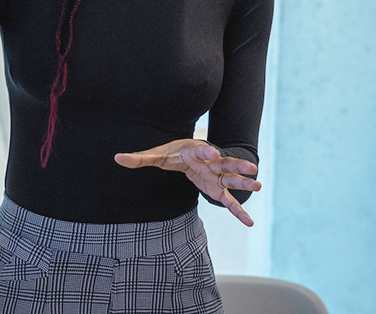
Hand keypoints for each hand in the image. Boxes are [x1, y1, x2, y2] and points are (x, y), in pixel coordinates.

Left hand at [114, 139, 260, 226]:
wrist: (188, 152)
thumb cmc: (172, 153)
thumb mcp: (156, 155)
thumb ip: (139, 158)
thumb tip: (117, 158)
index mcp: (194, 151)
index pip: (200, 151)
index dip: (206, 152)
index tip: (213, 152)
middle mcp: (209, 163)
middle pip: (224, 163)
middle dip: (236, 165)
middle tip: (251, 167)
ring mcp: (216, 176)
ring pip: (231, 179)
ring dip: (244, 182)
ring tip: (258, 185)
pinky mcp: (217, 188)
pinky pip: (229, 200)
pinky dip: (238, 211)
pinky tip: (249, 223)